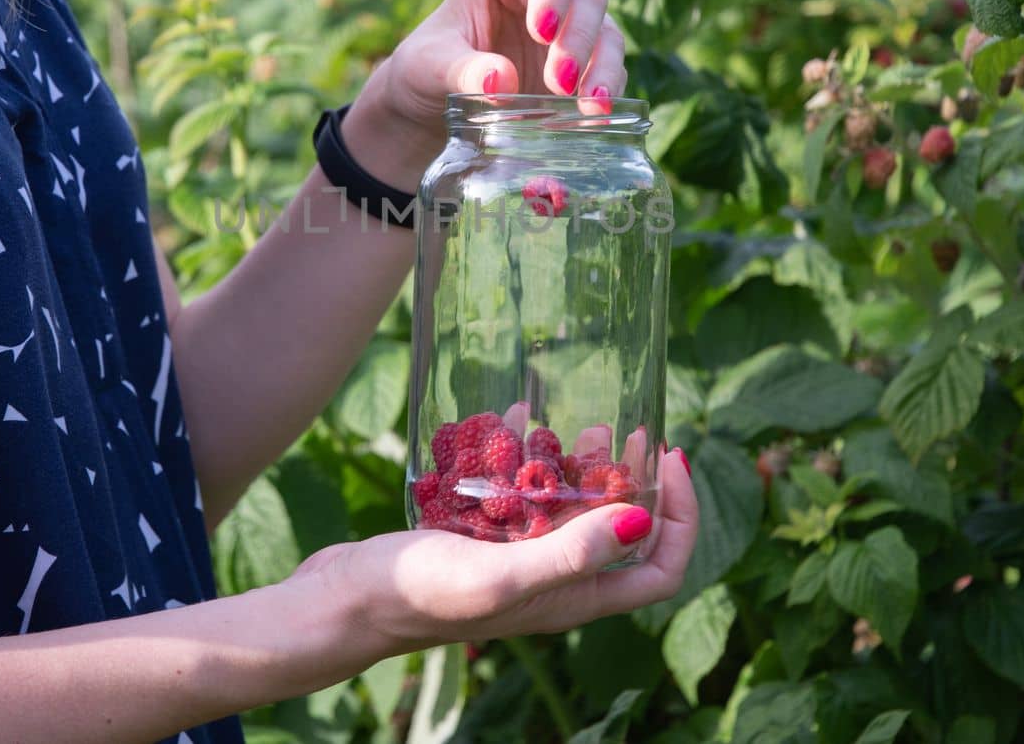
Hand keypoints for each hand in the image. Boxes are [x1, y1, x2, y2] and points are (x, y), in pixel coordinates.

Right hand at [292, 448, 695, 652]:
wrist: (344, 602)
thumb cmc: (421, 595)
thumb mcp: (503, 576)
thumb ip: (571, 553)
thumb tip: (641, 519)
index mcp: (573, 599)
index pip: (659, 568)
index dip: (679, 517)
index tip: (668, 459)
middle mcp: (552, 583)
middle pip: (617, 532)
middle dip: (630, 479)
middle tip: (626, 430)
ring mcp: (514, 559)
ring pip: (567, 508)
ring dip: (579, 465)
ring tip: (580, 422)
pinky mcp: (478, 538)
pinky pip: (516, 495)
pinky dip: (521, 459)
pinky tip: (512, 421)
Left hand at [342, 0, 625, 187]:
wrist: (432, 105)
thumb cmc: (426, 67)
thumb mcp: (427, 65)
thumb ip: (459, 69)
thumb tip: (500, 82)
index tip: (540, 31)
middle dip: (577, 37)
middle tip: (560, 81)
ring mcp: (570, 24)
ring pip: (606, 30)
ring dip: (603, 66)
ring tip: (590, 104)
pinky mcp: (583, 63)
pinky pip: (609, 68)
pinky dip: (608, 89)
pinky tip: (597, 115)